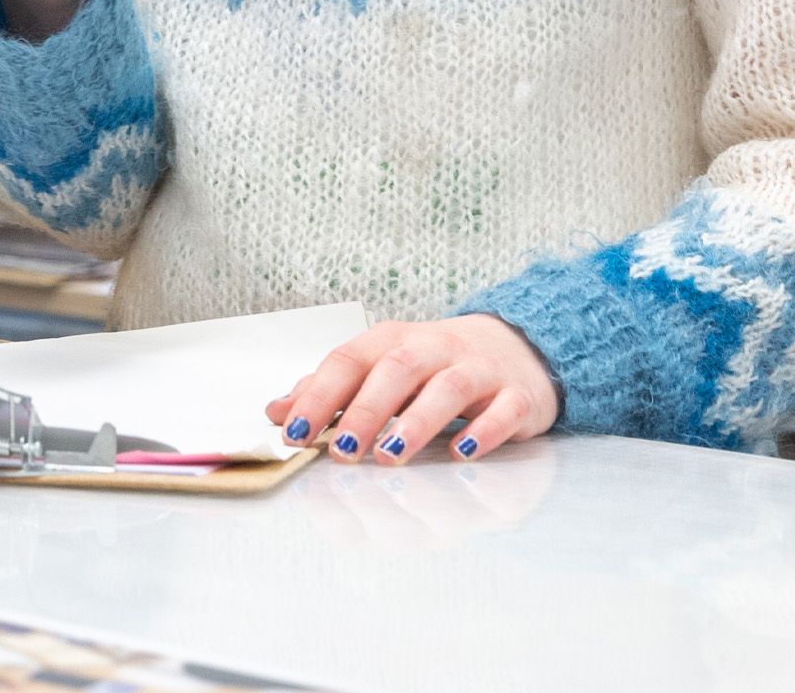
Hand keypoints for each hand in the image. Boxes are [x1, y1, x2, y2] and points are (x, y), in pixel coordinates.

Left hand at [269, 314, 559, 464]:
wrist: (517, 347)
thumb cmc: (435, 364)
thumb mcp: (381, 367)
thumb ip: (331, 390)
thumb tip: (277, 411)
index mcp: (392, 340)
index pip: (347, 361)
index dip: (318, 396)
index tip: (294, 432)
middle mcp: (434, 347)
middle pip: (395, 371)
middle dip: (364, 411)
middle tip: (341, 452)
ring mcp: (479, 370)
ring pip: (447, 388)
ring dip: (416, 422)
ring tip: (389, 455)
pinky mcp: (517, 396)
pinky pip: (503, 411)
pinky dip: (484, 431)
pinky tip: (461, 453)